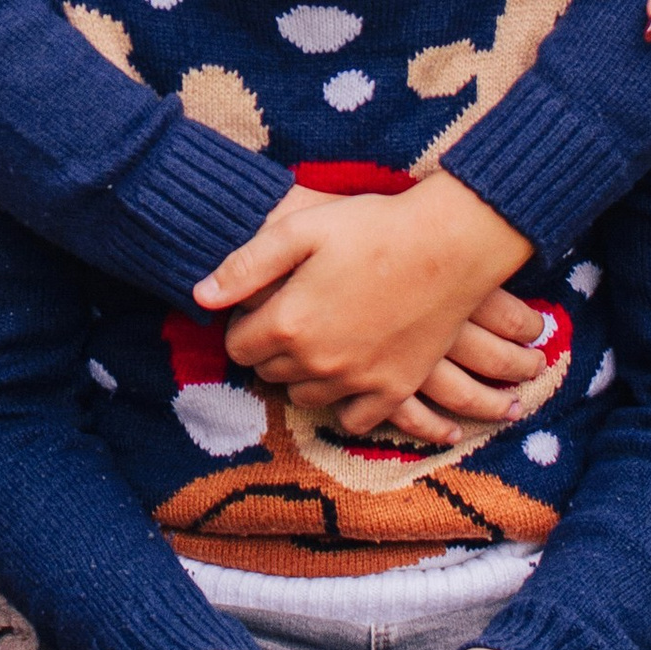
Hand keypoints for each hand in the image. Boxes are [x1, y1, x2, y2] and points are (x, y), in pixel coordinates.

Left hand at [197, 175, 544, 436]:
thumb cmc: (372, 228)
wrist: (450, 245)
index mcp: (288, 324)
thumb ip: (245, 266)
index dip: (243, 325)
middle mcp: (318, 363)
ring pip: (306, 398)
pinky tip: (349, 375)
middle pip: (269, 374)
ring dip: (303, 376)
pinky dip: (346, 404)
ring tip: (318, 342)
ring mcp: (358, 382)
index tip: (260, 307)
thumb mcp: (301, 230)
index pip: (238, 347)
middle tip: (291, 318)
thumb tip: (200, 297)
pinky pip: (355, 420)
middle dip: (270, 349)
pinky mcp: (395, 390)